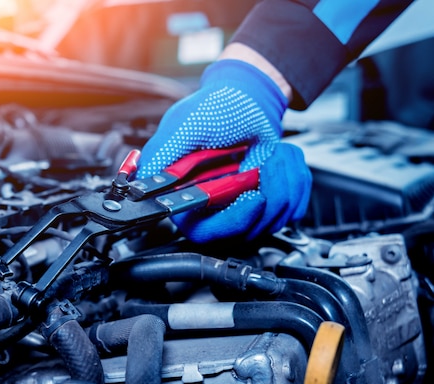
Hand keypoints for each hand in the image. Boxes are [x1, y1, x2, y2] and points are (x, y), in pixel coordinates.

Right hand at [136, 59, 311, 241]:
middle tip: (264, 164)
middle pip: (245, 230)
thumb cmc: (217, 109)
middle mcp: (214, 208)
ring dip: (282, 181)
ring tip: (271, 154)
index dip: (232, 220)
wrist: (249, 100)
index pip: (206, 230)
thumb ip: (162, 155)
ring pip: (274, 220)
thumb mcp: (184, 126)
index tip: (252, 197)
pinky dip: (294, 179)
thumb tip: (142, 181)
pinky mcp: (270, 204)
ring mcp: (244, 207)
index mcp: (186, 197)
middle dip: (267, 195)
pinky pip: (292, 208)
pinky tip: (279, 160)